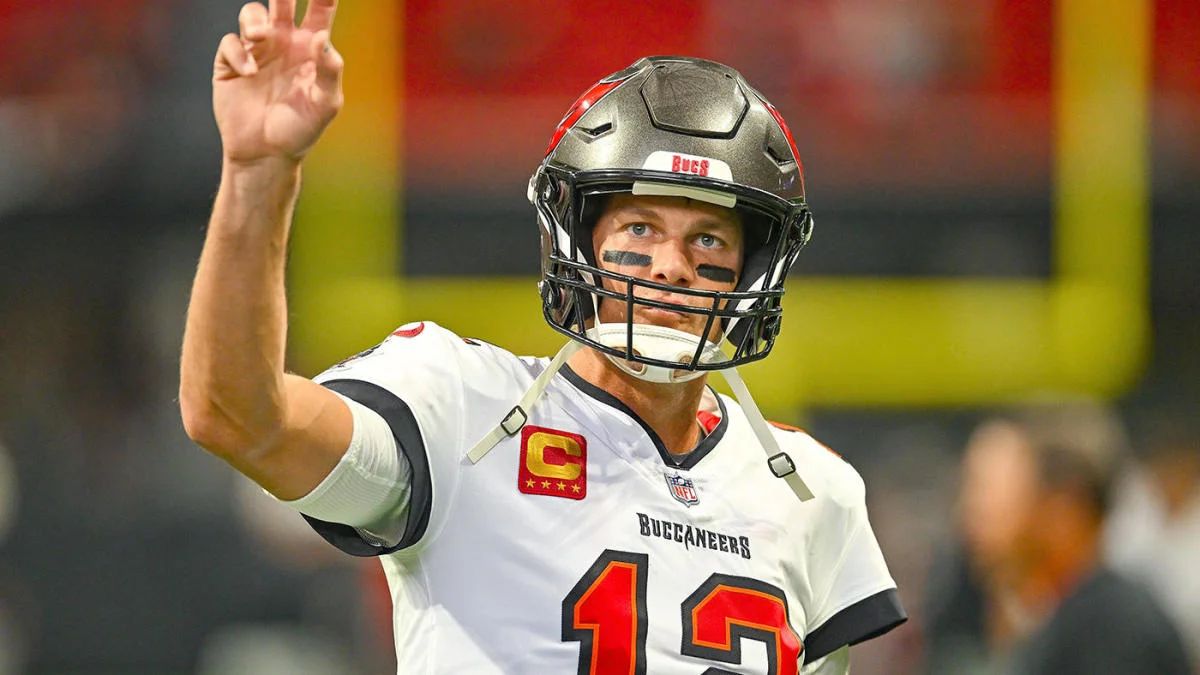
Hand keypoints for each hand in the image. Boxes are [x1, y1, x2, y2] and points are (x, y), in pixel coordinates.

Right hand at [213, 0, 342, 164]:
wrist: (266, 153)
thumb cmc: (301, 129)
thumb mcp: (325, 103)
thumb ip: (329, 70)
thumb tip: (322, 37)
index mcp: (310, 48)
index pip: (319, 11)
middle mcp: (284, 43)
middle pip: (282, 2)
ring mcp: (257, 51)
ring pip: (252, 14)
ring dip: (254, 19)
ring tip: (259, 36)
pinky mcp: (231, 62)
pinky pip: (231, 42)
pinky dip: (239, 53)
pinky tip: (249, 73)